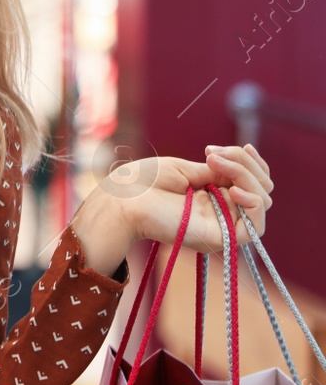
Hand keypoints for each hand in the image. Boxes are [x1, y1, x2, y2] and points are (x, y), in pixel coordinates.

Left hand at [99, 143, 271, 256]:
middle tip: (213, 153)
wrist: (122, 199)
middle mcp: (222, 212)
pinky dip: (253, 203)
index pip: (252, 182)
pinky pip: (254, 227)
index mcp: (213, 195)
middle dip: (247, 165)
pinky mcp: (220, 238)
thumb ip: (217, 171)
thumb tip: (239, 167)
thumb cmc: (144, 183)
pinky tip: (233, 189)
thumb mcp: (186, 169)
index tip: (245, 146)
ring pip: (260, 202)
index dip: (254, 164)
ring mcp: (222, 225)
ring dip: (246, 176)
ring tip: (216, 164)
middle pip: (261, 189)